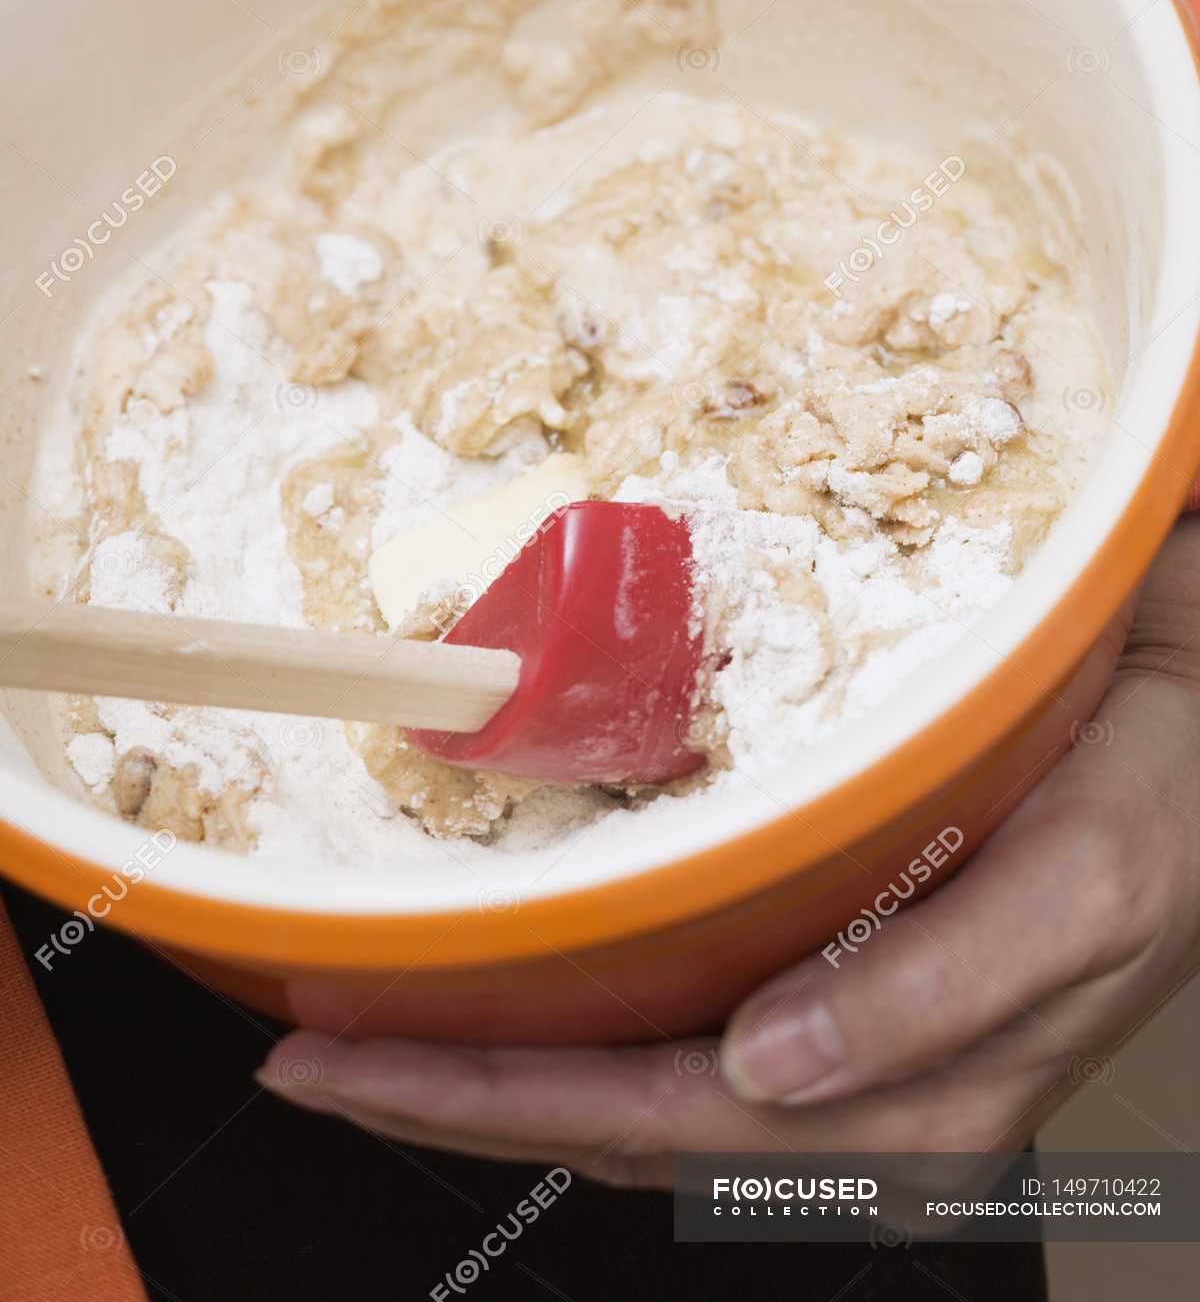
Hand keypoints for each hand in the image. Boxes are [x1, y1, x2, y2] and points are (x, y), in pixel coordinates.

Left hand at [259, 519, 1199, 1187]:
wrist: (1193, 724)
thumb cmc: (1155, 805)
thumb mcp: (1079, 893)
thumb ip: (931, 1001)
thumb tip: (765, 1074)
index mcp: (907, 1108)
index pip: (650, 1127)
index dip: (484, 1104)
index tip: (342, 1068)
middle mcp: (854, 1097)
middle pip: (612, 1128)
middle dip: (451, 1103)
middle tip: (307, 1062)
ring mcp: (837, 1047)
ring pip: (627, 1091)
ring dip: (492, 1070)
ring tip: (367, 1038)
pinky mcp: (832, 981)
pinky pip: (667, 1028)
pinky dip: (566, 1017)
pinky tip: (509, 986)